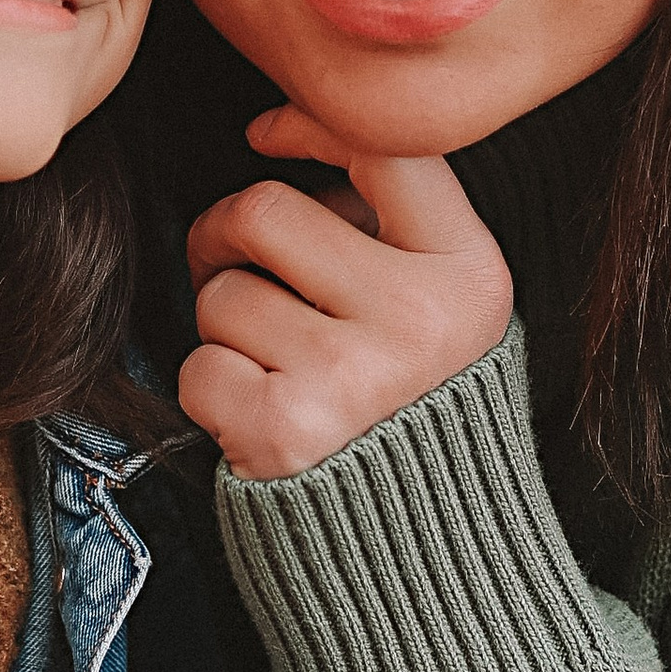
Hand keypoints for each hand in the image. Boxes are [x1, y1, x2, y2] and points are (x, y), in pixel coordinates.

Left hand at [179, 106, 512, 479]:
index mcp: (470, 275)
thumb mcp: (442, 304)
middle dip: (227, 235)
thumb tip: (276, 130)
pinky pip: (200, 366)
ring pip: (223, 293)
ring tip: (275, 363)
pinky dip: (212, 390)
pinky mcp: (287, 431)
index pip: (384, 150)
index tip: (266, 136)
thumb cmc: (407, 400)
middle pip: (266, 210)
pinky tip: (262, 413)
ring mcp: (353, 377)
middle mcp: (420, 320)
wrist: (422, 546)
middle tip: (238, 266)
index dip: (307, 125)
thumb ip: (388, 220)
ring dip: (224, 324)